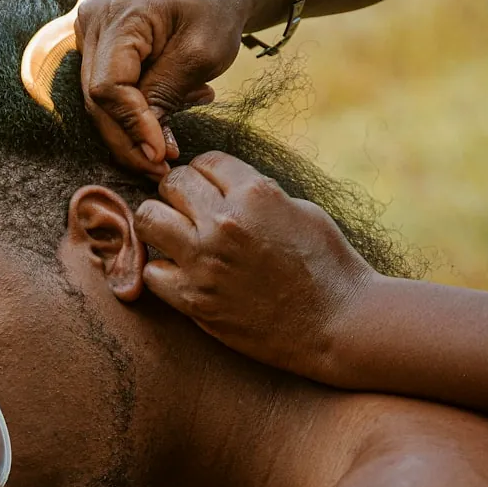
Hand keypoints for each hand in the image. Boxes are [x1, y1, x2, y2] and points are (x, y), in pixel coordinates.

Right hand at [74, 0, 294, 175]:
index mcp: (120, 14)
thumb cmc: (215, 9)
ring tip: (172, 145)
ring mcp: (91, 36)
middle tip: (161, 169)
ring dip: (134, 132)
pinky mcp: (99, 51)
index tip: (160, 156)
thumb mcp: (201, 54)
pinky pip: (109, 95)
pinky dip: (137, 116)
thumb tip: (145, 148)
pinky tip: (165, 124)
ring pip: (100, 103)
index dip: (132, 126)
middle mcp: (93, 23)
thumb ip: (166, 96)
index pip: (109, 87)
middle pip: (97, 100)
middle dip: (129, 141)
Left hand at [133, 151, 377, 377]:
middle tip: (191, 212)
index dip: (207, 174)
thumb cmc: (328, 265)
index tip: (212, 189)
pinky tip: (181, 274)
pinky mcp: (195, 299)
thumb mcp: (300, 209)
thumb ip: (256, 193)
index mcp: (255, 193)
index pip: (205, 161)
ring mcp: (205, 261)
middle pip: (170, 183)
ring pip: (147, 219)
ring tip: (177, 237)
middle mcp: (225, 222)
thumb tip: (223, 185)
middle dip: (179, 193)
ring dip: (159, 224)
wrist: (339, 325)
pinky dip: (162, 270)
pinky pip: (151, 271)